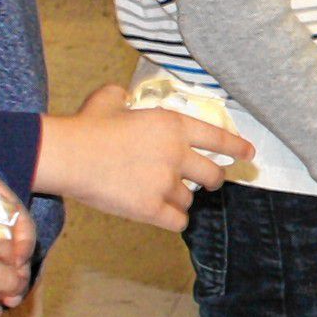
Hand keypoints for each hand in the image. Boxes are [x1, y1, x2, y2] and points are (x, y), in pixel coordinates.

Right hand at [38, 85, 248, 230]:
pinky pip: (178, 221)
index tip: (248, 156)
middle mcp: (177, 154)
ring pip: (190, 199)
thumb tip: (125, 95)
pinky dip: (173, 219)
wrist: (68, 155)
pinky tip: (164, 214)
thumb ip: (126, 96)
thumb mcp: (111, 99)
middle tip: (205, 183)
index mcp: (173, 125)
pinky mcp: (151, 208)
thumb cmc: (87, 125)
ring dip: (181, 198)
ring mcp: (165, 183)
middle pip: (213, 176)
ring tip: (160, 193)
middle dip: (213, 180)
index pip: (219, 138)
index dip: (237, 148)